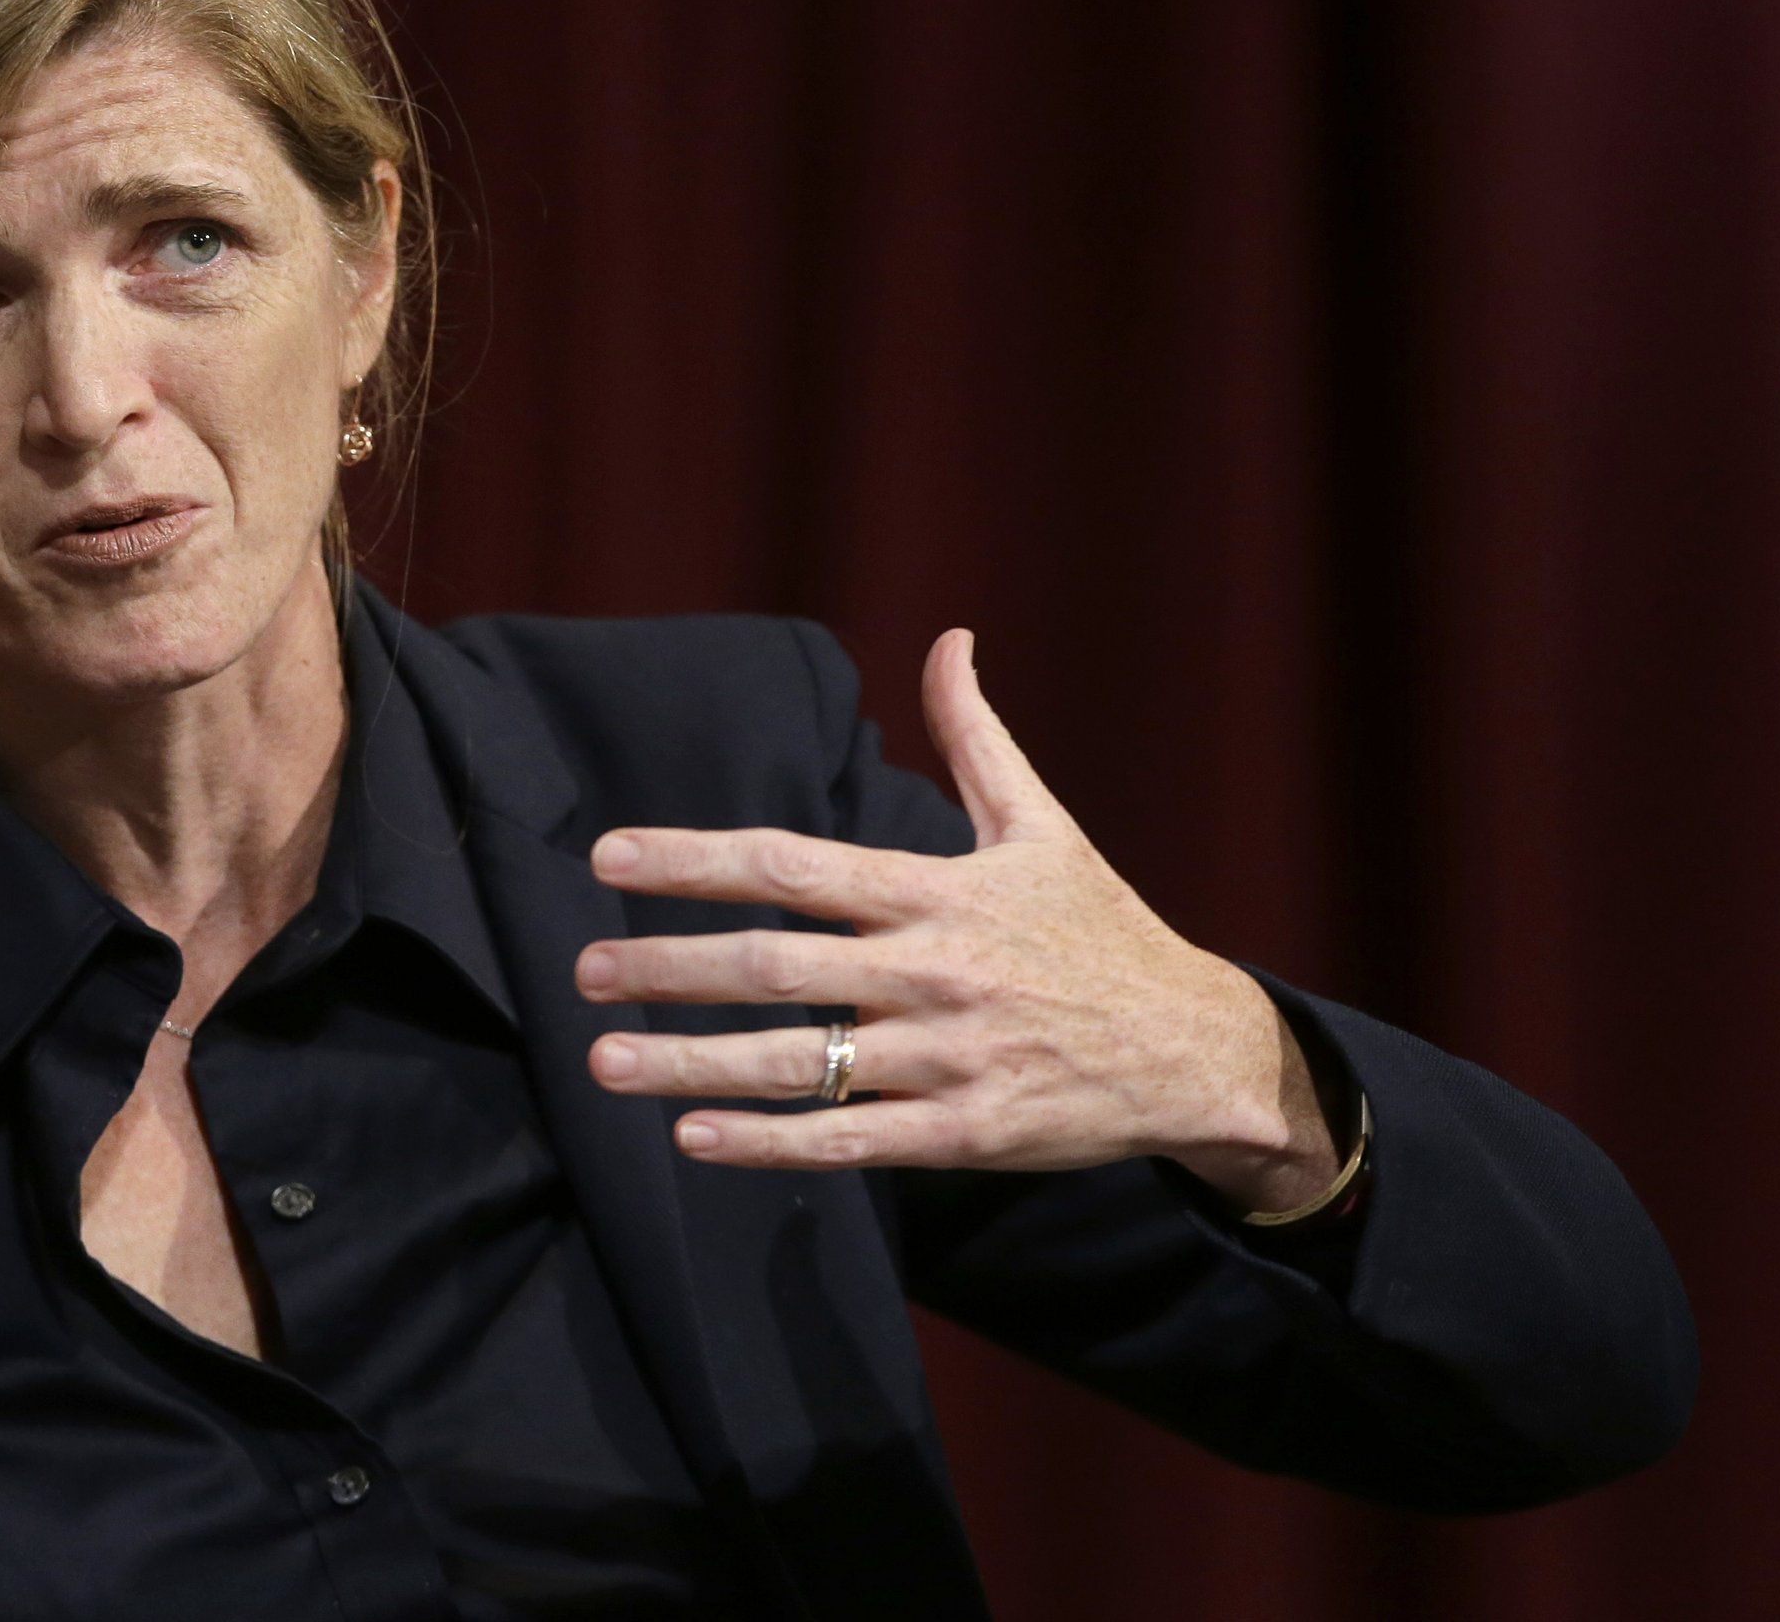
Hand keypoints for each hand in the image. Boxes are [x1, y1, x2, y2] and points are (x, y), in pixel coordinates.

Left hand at [575, 629, 1339, 1210]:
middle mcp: (935, 970)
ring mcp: (949, 1057)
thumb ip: (976, 737)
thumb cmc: (1102, 931)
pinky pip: (849, 1140)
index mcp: (939, 891)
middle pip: (776, 965)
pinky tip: (694, 1138)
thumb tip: (949, 638)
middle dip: (668, 965)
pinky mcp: (965, 1134)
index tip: (608, 856)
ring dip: (690, 1064)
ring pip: (799, 1063)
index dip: (693, 859)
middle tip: (581, 970)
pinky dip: (768, 1142)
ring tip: (603, 1063)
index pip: (792, 864)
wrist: (1198, 1051)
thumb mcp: (1044, 826)